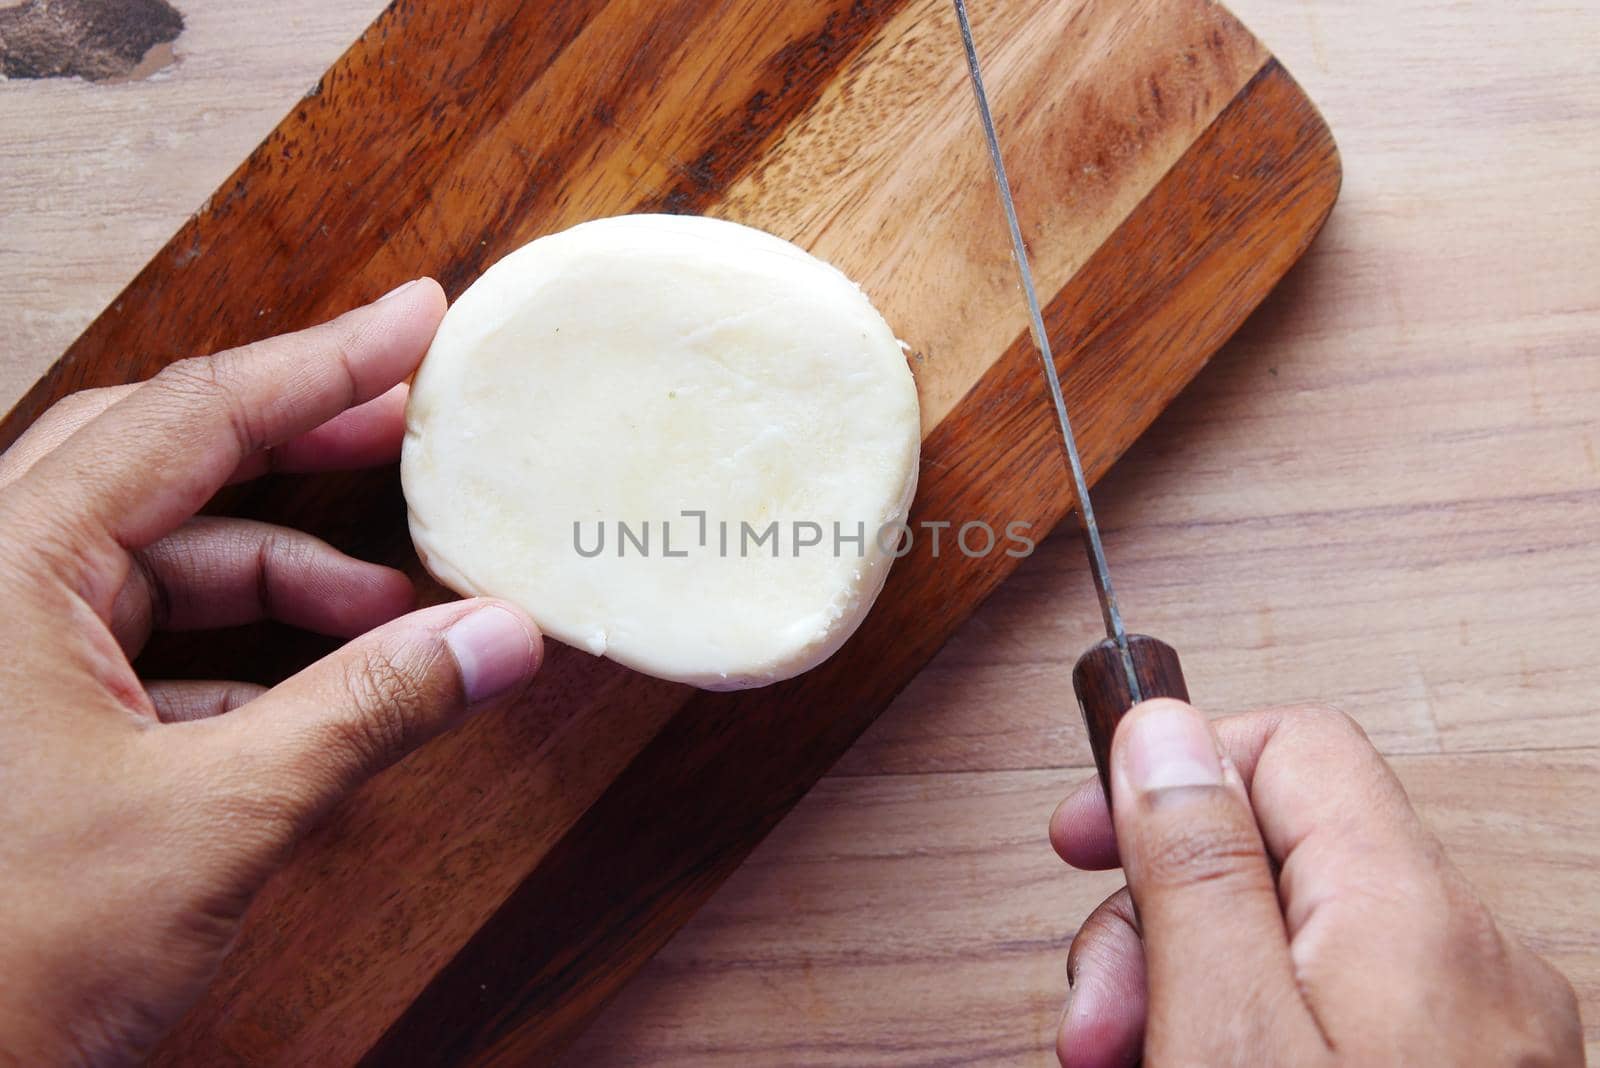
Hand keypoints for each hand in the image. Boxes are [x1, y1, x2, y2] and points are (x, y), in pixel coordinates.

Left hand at [0, 281, 542, 1064]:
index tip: (416, 321)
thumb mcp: (214, 819)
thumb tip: (498, 640)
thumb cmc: (1, 959)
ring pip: (156, 560)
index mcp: (5, 566)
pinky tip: (314, 696)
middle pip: (165, 461)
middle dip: (300, 446)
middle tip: (411, 428)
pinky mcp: (13, 712)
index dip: (322, 364)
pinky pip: (137, 640)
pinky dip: (236, 656)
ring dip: (282, 580)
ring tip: (394, 612)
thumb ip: (367, 712)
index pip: (193, 418)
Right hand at [1049, 700, 1581, 1066]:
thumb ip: (1196, 872)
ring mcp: (1479, 1037)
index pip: (1292, 745)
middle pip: (1283, 856)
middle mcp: (1471, 963)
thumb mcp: (1227, 1034)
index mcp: (1414, 919)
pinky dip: (1255, 1037)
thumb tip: (1164, 730)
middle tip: (1101, 1016)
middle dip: (1162, 919)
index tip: (1088, 837)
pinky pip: (1342, 1017)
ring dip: (1191, 987)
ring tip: (1132, 1061)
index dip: (1172, 773)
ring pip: (1300, 946)